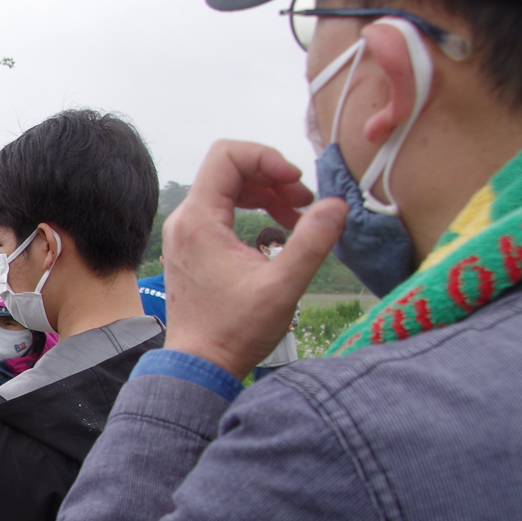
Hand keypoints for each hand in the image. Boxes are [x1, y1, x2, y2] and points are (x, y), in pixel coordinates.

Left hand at [163, 140, 348, 378]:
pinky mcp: (192, 247)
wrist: (199, 365)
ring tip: (299, 216)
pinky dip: (252, 212)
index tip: (296, 183)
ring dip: (266, 194)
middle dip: (272, 177)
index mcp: (199, 220)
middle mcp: (184, 220)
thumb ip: (312, 243)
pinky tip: (279, 231)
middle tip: (306, 204)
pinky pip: (222, 211)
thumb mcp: (282, 287)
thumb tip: (337, 205)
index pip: (227, 155)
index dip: (267, 158)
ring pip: (227, 190)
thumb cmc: (234, 331)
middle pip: (229, 169)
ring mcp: (185, 234)